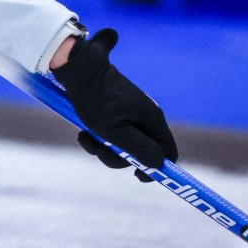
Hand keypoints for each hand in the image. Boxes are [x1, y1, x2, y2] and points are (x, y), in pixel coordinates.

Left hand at [51, 29, 178, 181]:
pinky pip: (111, 134)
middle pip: (141, 151)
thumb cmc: (96, 101)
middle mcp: (145, 117)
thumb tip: (160, 163)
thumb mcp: (116, 132)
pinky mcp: (116, 112)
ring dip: (102, 148)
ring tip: (85, 137)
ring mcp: (130, 114)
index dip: (157, 168)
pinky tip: (83, 132)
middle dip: (118, 157)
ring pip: (122, 145)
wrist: (79, 71)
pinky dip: (97, 138)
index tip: (137, 176)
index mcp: (152, 120)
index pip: (168, 151)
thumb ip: (140, 149)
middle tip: (99, 150)